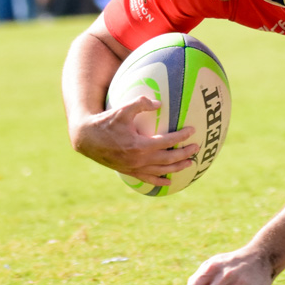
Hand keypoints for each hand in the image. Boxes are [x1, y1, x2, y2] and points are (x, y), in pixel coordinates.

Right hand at [71, 95, 197, 184]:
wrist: (87, 139)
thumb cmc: (106, 122)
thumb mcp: (122, 109)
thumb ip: (141, 103)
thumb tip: (160, 103)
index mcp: (139, 145)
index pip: (166, 141)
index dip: (181, 136)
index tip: (192, 130)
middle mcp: (138, 160)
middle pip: (168, 159)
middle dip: (184, 154)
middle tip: (197, 148)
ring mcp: (134, 168)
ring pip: (161, 171)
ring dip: (177, 167)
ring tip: (190, 163)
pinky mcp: (129, 172)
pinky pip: (147, 179)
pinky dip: (159, 181)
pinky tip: (169, 181)